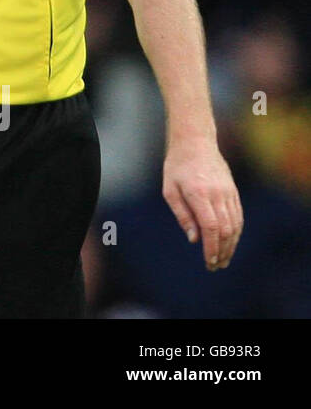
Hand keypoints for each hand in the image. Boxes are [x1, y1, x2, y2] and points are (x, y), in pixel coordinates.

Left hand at [162, 137, 242, 270]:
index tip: (208, 261)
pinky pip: (238, 216)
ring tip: (223, 259)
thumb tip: (194, 239)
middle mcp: (217, 194)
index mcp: (199, 194)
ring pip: (235, 225)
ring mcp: (228, 193)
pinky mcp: (233, 192)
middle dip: (222, 251)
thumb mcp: (170, 189)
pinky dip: (236, 233)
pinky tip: (230, 242)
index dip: (212, 247)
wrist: (195, 142)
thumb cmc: (177, 166)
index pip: (211, 227)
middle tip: (215, 266)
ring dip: (231, 245)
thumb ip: (182, 215)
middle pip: (226, 230)